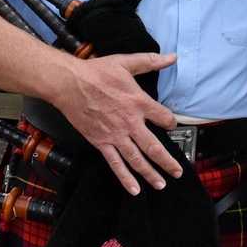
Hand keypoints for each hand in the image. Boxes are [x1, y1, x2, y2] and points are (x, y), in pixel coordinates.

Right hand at [53, 51, 182, 194]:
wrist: (69, 84)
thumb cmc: (96, 72)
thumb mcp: (126, 62)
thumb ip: (151, 62)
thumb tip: (172, 57)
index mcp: (139, 102)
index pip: (164, 118)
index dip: (171, 123)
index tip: (173, 126)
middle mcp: (130, 122)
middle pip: (154, 146)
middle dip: (168, 161)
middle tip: (178, 171)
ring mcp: (115, 135)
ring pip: (137, 159)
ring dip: (151, 173)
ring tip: (161, 184)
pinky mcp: (101, 143)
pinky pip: (116, 164)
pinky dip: (126, 178)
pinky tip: (134, 189)